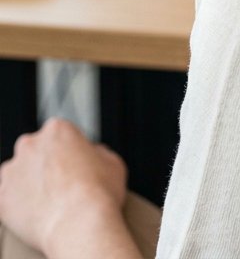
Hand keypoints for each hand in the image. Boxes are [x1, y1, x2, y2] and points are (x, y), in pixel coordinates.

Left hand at [0, 118, 126, 255]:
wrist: (78, 225)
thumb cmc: (97, 195)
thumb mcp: (113, 162)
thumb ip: (97, 152)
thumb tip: (92, 156)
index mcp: (57, 130)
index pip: (61, 135)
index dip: (70, 152)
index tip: (75, 166)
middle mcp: (30, 145)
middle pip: (36, 151)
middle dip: (46, 165)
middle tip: (62, 185)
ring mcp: (13, 171)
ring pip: (19, 174)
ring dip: (30, 184)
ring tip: (49, 203)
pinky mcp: (1, 197)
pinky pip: (7, 198)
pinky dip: (18, 205)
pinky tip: (36, 213)